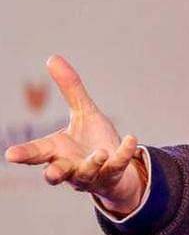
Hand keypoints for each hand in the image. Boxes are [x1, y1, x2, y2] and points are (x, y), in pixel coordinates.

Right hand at [4, 55, 145, 214]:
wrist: (116, 165)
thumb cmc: (92, 140)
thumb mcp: (84, 112)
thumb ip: (70, 89)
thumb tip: (52, 58)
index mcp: (56, 151)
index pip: (36, 153)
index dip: (23, 154)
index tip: (11, 154)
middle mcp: (70, 167)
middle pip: (55, 173)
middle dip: (53, 173)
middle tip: (51, 172)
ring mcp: (91, 174)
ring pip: (85, 175)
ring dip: (91, 165)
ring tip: (100, 153)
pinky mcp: (111, 176)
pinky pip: (116, 167)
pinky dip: (123, 154)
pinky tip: (131, 139)